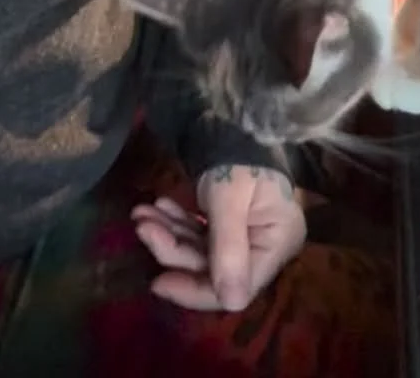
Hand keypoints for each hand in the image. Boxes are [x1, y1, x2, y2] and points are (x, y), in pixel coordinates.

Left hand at [132, 164, 305, 311]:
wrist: (236, 117)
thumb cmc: (238, 156)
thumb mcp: (229, 198)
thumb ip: (229, 249)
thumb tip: (233, 303)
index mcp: (277, 243)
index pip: (237, 287)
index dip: (196, 290)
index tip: (157, 281)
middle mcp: (265, 245)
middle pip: (214, 270)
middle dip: (174, 249)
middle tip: (142, 225)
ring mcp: (248, 233)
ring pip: (202, 250)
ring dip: (170, 233)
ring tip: (142, 213)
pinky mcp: (231, 222)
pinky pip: (201, 233)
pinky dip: (178, 223)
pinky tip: (158, 206)